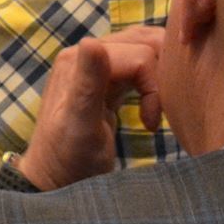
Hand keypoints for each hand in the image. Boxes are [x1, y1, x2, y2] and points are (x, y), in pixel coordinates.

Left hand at [16, 27, 165, 190]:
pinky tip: (152, 110)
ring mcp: (95, 69)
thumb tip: (92, 41)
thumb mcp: (81, 125)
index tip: (151, 123)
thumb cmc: (69, 160)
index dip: (154, 85)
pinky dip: (153, 82)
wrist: (56, 182)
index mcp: (78, 61)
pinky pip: (137, 68)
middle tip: (167, 108)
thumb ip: (88, 84)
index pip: (138, 54)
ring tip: (161, 108)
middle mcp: (85, 56)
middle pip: (142, 42)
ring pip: (141, 51)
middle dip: (163, 70)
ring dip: (160, 74)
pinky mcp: (106, 85)